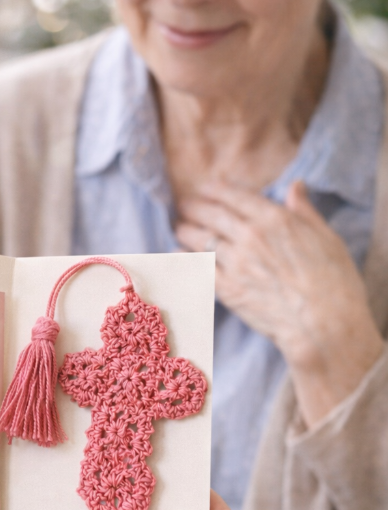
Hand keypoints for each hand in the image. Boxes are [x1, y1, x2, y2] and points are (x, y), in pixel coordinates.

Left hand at [176, 180, 383, 425]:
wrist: (323, 324)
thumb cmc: (334, 281)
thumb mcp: (326, 236)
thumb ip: (304, 210)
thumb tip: (295, 186)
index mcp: (274, 218)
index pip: (234, 196)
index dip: (215, 189)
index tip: (205, 188)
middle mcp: (250, 236)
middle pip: (210, 214)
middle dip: (194, 207)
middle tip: (184, 205)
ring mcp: (235, 263)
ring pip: (199, 239)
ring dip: (185, 230)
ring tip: (179, 227)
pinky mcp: (227, 289)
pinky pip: (197, 268)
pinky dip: (183, 258)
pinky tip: (176, 254)